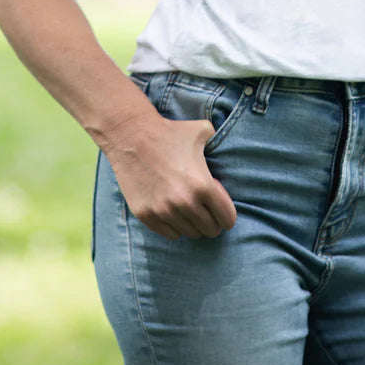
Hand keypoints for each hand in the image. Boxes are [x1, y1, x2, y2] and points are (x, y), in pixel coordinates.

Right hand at [105, 113, 237, 241]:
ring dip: (193, 224)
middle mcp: (184, 202)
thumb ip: (220, 140)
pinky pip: (170, 234)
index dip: (227, 216)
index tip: (221, 209)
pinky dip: (175, 227)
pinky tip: (174, 212)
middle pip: (210, 230)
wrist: (132, 135)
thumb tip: (232, 145)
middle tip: (206, 210)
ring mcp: (163, 211)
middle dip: (212, 221)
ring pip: (190, 234)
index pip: (227, 219)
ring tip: (189, 209)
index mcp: (203, 186)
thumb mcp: (203, 131)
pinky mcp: (146, 215)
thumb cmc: (170, 132)